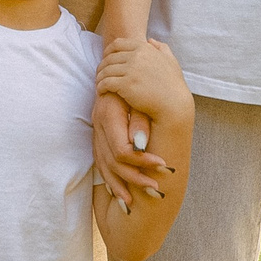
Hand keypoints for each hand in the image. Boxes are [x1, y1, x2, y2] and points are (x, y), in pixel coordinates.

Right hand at [92, 88, 169, 210]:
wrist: (114, 64)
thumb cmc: (131, 80)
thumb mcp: (134, 98)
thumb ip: (137, 121)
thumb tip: (140, 146)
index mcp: (107, 116)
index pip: (122, 150)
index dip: (143, 162)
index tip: (164, 166)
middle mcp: (98, 126)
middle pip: (113, 162)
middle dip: (136, 179)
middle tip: (158, 191)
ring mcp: (95, 132)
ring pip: (104, 166)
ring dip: (122, 185)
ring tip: (142, 197)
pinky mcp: (96, 136)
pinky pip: (101, 163)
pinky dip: (112, 180)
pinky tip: (123, 192)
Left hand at [99, 37, 191, 127]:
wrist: (174, 104)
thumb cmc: (173, 85)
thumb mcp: (171, 61)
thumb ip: (161, 48)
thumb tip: (150, 40)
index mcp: (144, 48)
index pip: (118, 44)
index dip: (108, 51)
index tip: (106, 59)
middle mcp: (136, 56)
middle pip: (109, 58)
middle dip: (102, 66)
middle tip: (100, 74)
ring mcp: (130, 70)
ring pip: (105, 70)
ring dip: (100, 77)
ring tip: (99, 83)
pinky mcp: (125, 85)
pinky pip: (106, 83)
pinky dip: (100, 86)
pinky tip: (101, 91)